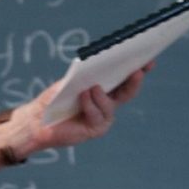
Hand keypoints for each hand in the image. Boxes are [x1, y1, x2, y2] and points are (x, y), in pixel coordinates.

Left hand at [31, 61, 152, 149]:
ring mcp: (104, 117)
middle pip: (128, 92)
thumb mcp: (71, 81)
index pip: (126, 78)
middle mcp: (108, 103)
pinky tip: (84, 96)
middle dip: (134, 81)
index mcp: (106, 89)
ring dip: (101, 95)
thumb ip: (87, 74)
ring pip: (110, 105)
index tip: (149, 60)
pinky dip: (90, 105)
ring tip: (93, 87)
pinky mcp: (96, 129)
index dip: (139, 69)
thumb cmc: (55, 99)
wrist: (39, 120)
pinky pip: (97, 115)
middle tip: (138, 71)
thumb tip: (101, 63)